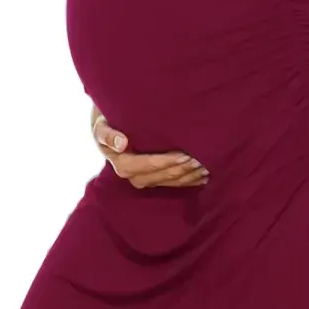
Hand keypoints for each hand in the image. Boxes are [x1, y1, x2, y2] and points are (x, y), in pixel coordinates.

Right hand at [91, 110, 208, 188]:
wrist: (109, 128)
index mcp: (122, 164)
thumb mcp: (102, 125)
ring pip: (170, 182)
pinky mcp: (154, 179)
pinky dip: (190, 181)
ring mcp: (144, 179)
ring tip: (206, 168)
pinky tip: (204, 177)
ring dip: (189, 177)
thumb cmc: (108, 124)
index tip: (185, 154)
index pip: (148, 165)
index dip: (167, 162)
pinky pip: (173, 184)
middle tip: (201, 160)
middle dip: (182, 170)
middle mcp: (133, 176)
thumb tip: (121, 144)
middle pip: (162, 176)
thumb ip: (107, 134)